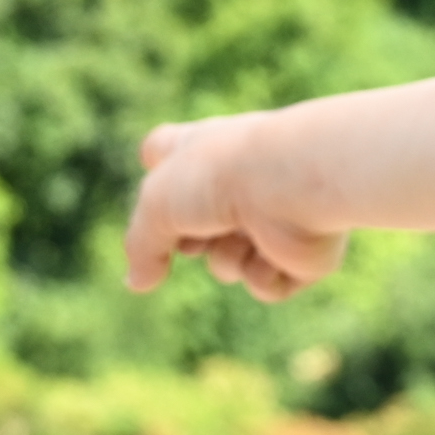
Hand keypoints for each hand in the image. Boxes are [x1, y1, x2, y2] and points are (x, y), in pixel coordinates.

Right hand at [127, 112, 348, 299]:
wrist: (291, 185)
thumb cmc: (221, 177)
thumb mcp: (157, 206)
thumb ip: (141, 247)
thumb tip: (136, 282)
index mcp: (198, 150)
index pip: (163, 152)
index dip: (155, 169)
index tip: (151, 167)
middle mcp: (235, 181)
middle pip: (193, 228)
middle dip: (190, 239)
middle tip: (202, 225)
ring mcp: (269, 216)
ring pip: (227, 264)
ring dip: (228, 257)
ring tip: (243, 232)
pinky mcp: (299, 252)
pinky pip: (265, 284)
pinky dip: (263, 275)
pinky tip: (273, 252)